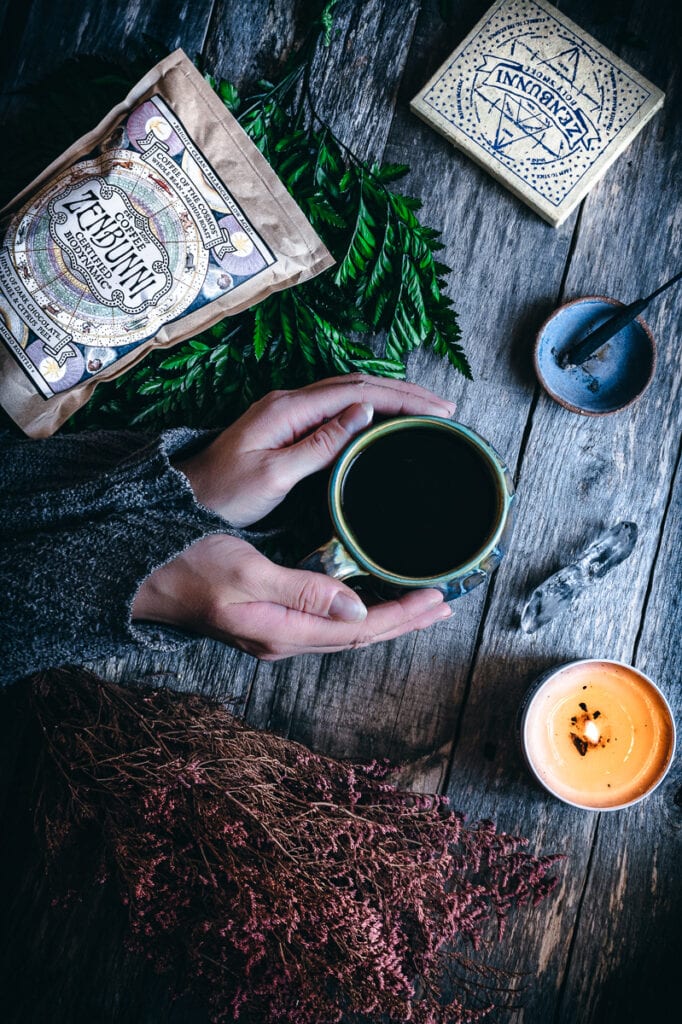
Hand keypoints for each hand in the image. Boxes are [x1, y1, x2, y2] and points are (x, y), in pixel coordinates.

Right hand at [132, 534, 450, 659]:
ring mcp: (278, 634)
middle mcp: (286, 640)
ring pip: (347, 632)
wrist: (145, 582)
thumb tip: (356, 611)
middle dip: (406, 621)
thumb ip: (302, 592)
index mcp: (283, 631)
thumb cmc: (188, 569)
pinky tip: (370, 602)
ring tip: (421, 605)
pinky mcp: (271, 622)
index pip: (359, 632)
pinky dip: (361, 613)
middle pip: (361, 638)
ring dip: (388, 619)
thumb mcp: (245, 573)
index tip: (437, 598)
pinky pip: (329, 624)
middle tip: (445, 603)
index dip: (402, 617)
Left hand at [174, 373, 454, 526]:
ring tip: (424, 411)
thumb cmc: (224, 493)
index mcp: (288, 409)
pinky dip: (368, 409)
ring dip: (388, 398)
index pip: (356, 392)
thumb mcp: (273, 475)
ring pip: (348, 394)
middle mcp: (289, 402)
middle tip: (443, 409)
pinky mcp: (286, 426)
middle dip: (404, 392)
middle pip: (357, 385)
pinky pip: (335, 408)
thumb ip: (319, 444)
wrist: (186, 498)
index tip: (436, 410)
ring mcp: (287, 412)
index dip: (401, 398)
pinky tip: (383, 421)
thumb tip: (362, 412)